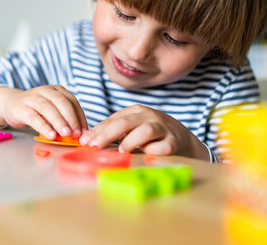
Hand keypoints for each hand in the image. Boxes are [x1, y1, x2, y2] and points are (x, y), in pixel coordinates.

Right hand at [2, 85, 87, 139]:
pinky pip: (33, 117)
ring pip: (48, 108)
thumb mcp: (52, 110)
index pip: (72, 101)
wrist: (12, 104)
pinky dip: (43, 126)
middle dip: (71, 119)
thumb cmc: (36, 110)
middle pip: (61, 102)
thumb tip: (79, 134)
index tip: (84, 131)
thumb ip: (64, 118)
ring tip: (66, 134)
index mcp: (56, 90)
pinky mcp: (20, 108)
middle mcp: (45, 90)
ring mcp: (31, 98)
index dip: (80, 116)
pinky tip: (51, 135)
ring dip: (59, 122)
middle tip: (77, 134)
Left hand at [79, 104, 208, 159]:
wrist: (183, 139)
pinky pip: (162, 147)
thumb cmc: (151, 134)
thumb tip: (88, 140)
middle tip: (94, 146)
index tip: (83, 141)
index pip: (113, 119)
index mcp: (136, 111)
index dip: (97, 130)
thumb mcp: (132, 127)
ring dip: (130, 141)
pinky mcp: (174, 142)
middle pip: (125, 123)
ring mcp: (163, 128)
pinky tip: (145, 154)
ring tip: (121, 150)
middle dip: (106, 134)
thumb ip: (113, 131)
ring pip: (145, 131)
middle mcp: (149, 116)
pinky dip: (151, 151)